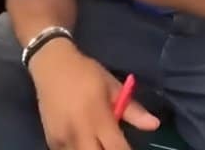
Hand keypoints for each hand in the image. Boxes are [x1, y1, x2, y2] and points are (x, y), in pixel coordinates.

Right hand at [30, 43, 158, 148]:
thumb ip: (132, 109)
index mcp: (97, 117)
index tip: (130, 149)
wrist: (50, 64)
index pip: (117, 149)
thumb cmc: (85, 73)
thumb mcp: (112, 86)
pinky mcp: (51, 139)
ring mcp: (63, 137)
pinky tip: (83, 144)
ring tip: (97, 143)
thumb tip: (154, 125)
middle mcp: (79, 131)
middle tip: (113, 145)